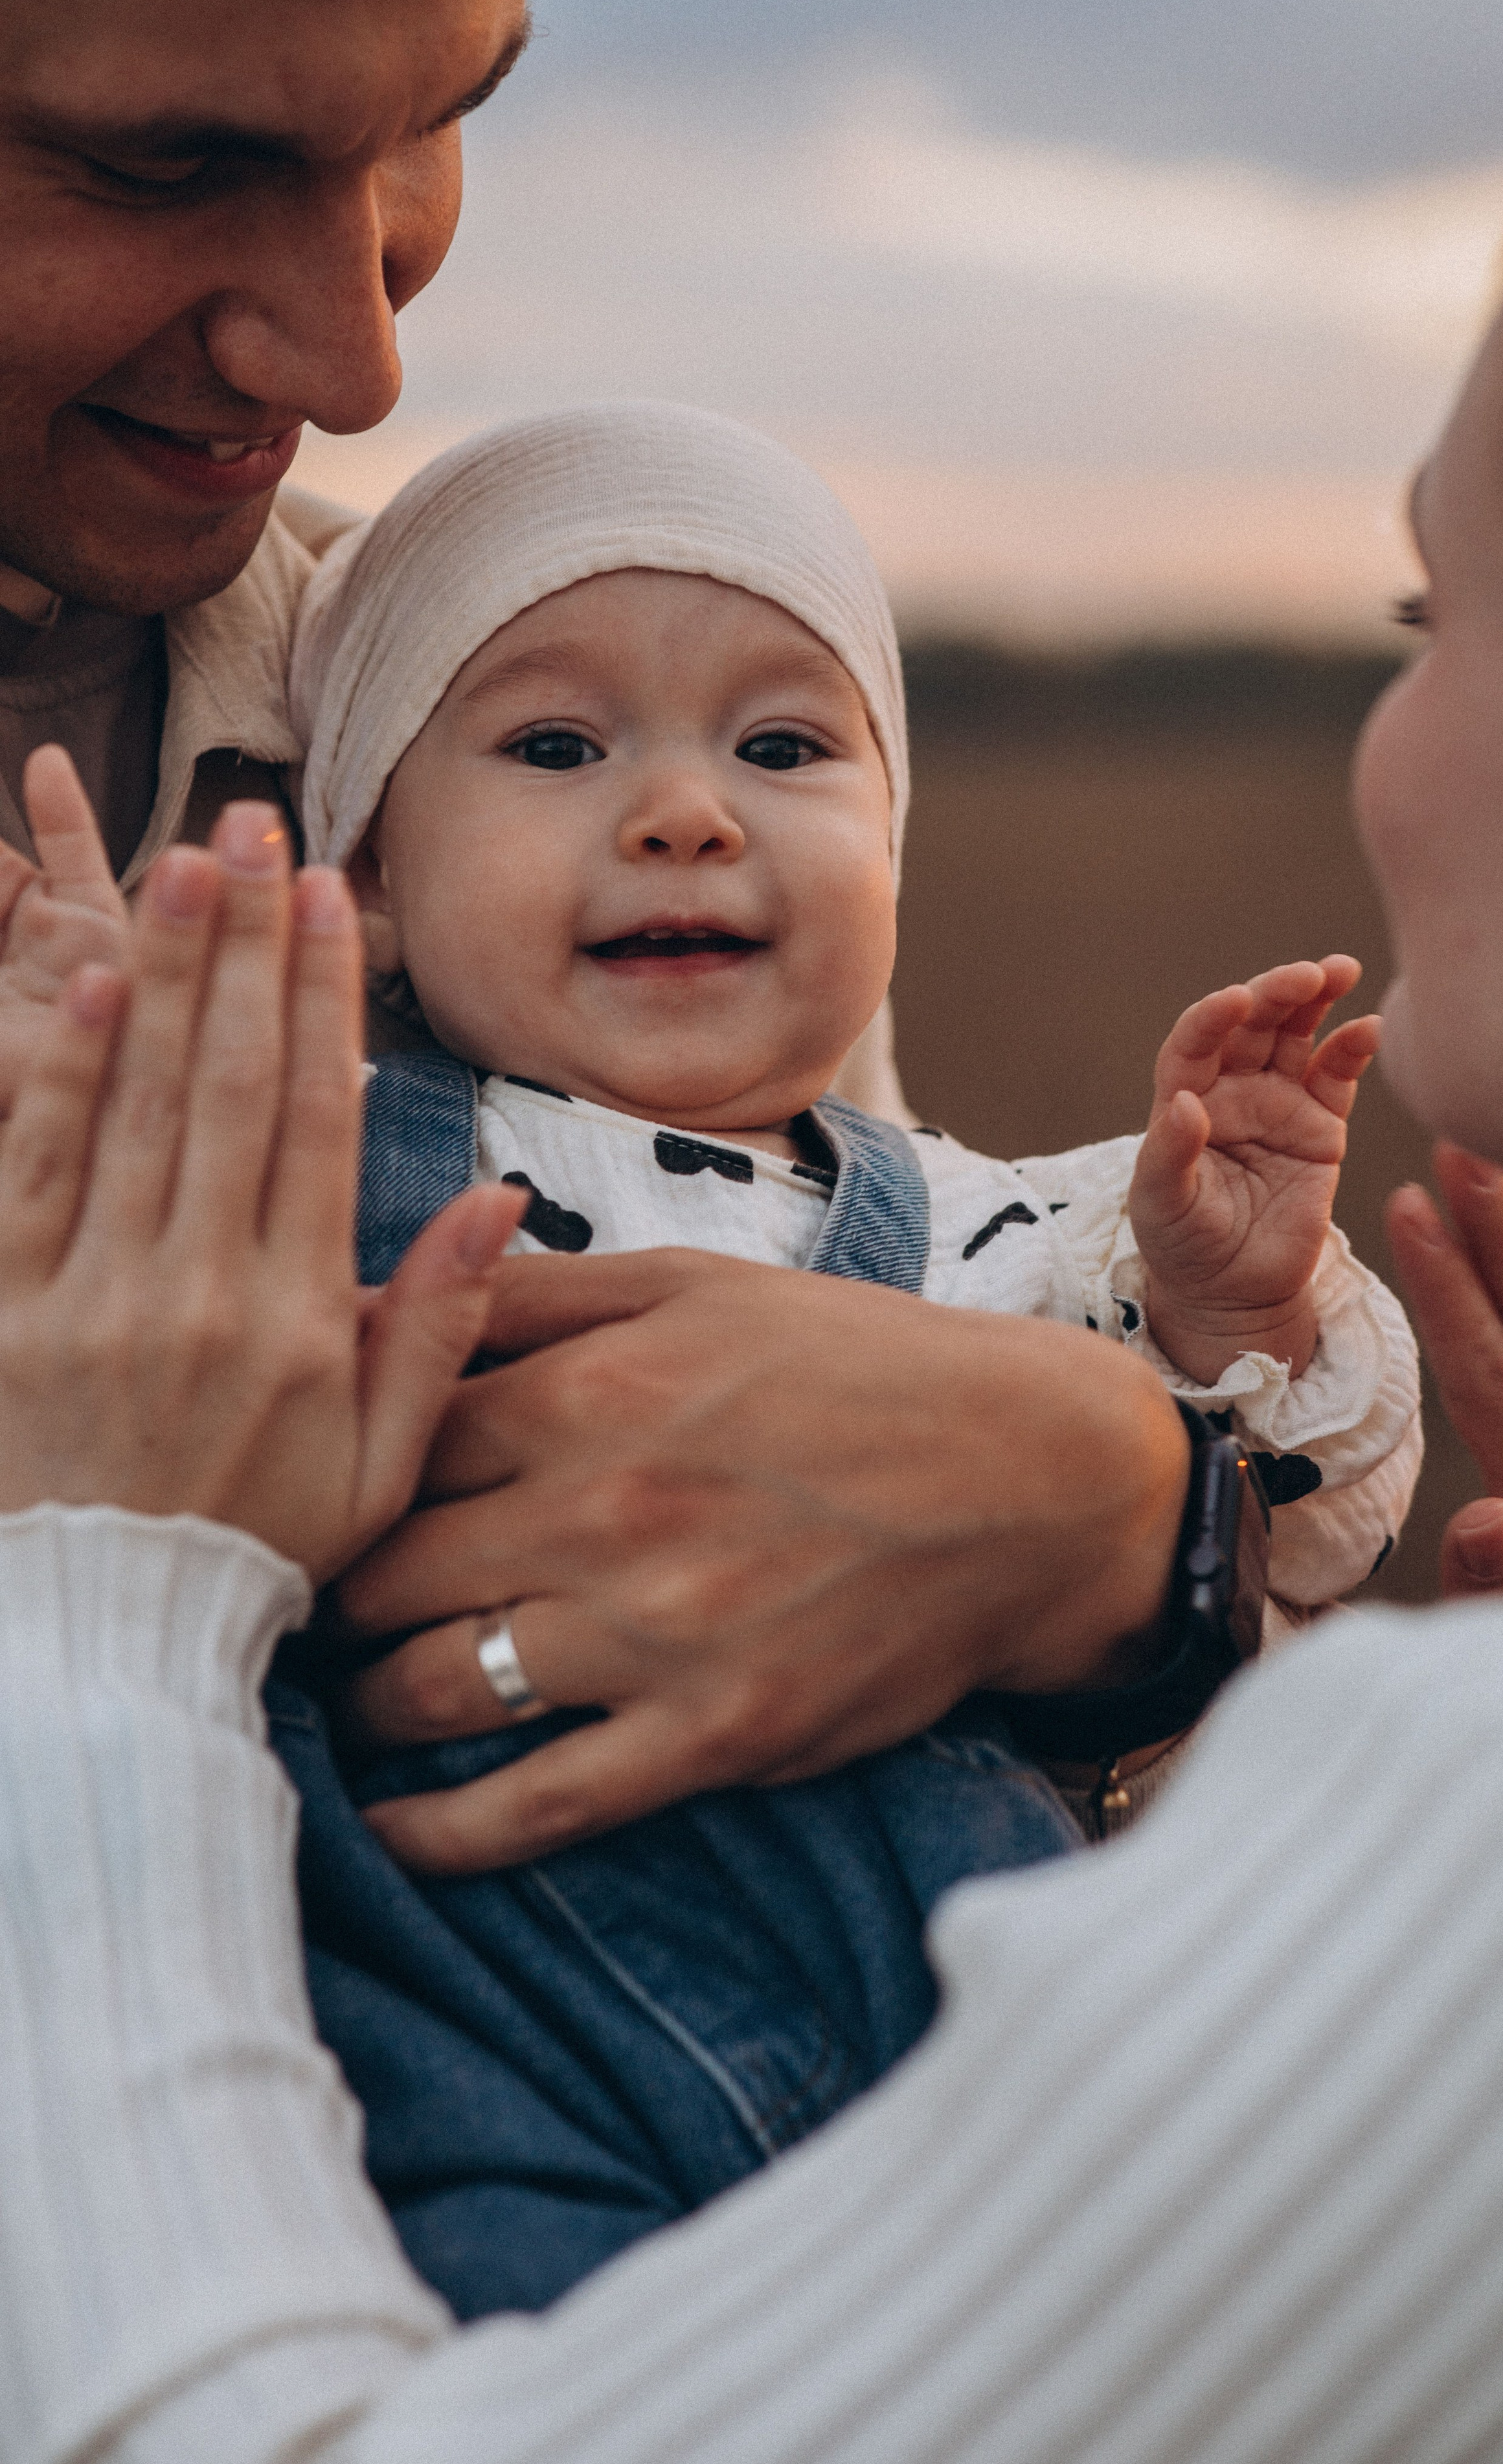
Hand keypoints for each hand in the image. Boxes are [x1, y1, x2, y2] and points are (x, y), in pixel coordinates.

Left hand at [0, 802, 522, 1580]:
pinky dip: (53, 1075)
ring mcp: (90, 1296)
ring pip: (133, 1105)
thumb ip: (435, 1328)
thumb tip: (493, 1203)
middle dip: (244, 945)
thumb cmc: (252, 1544)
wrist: (104, 1636)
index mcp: (295, 1319)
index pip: (313, 1120)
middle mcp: (197, 1291)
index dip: (324, 998)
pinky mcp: (4, 1311)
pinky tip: (75, 984)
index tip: (330, 899)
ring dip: (157, 973)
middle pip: (226, 1083)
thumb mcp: (382, 1463)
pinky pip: (30, 1172)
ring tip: (179, 863)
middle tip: (253, 827)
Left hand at [337, 1254, 1189, 1873]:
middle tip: (299, 1612)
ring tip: (344, 1703)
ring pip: (428, 1691)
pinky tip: (390, 1830)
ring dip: (360, 1706)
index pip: (380, 1444)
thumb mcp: (697, 1283)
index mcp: (589, 1387)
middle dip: (319, 1597)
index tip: (305, 1504)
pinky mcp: (714, 1736)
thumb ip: (530, 1294)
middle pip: (377, 1572)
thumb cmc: (857, 1366)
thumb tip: (375, 1292)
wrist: (1032, 1478)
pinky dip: (435, 1832)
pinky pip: (530, 1809)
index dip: (326, 1479)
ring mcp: (656, 1631)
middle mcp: (603, 1509)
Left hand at [1128, 955, 1379, 1383]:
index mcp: (1184, 1098)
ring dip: (1316, 998)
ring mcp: (1279, 1102)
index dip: (1213, 1017)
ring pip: (1296, 1034)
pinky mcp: (1321, 1124)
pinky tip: (1368, 1029)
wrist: (1233, 1292)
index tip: (1235, 999)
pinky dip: (1352, 1047)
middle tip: (1307, 974)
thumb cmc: (1184, 1246)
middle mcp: (1231, 1089)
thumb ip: (1169, 1155)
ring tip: (1340, 971)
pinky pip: (1337, 1074)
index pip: (1196, 1041)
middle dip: (1276, 992)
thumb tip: (1185, 1104)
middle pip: (1252, 1024)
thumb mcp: (1162, 1206)